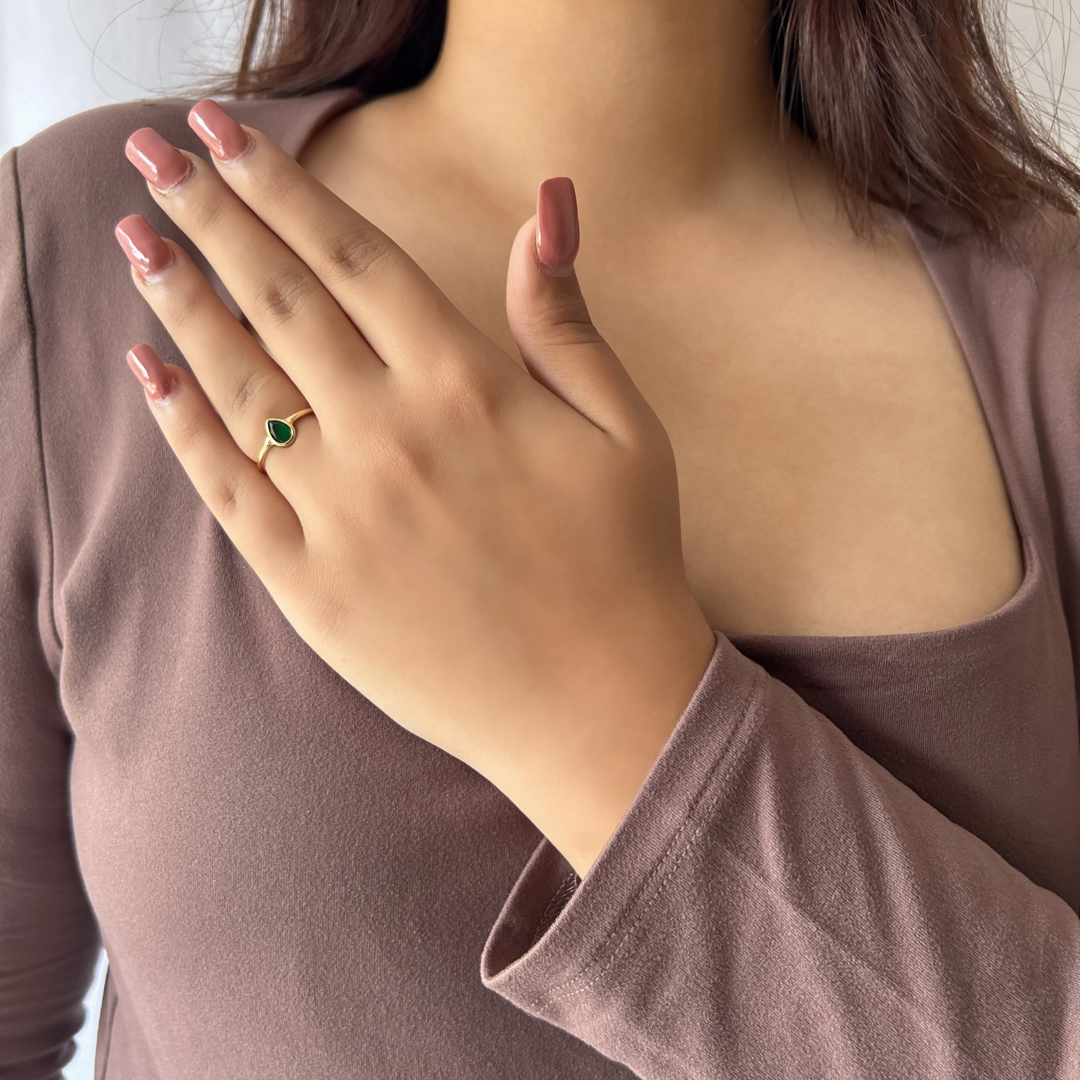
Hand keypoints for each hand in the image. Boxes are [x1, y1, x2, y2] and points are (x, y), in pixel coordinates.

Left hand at [115, 100, 715, 874]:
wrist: (598, 707)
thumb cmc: (625, 562)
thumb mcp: (623, 426)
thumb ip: (564, 316)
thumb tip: (548, 201)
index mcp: (468, 384)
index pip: (353, 256)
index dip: (282, 186)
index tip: (226, 134)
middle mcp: (390, 434)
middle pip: (280, 300)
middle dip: (211, 217)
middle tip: (154, 161)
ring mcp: (341, 513)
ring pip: (238, 383)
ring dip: (180, 303)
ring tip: (136, 241)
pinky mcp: (311, 587)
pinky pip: (228, 491)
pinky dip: (182, 427)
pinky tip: (149, 372)